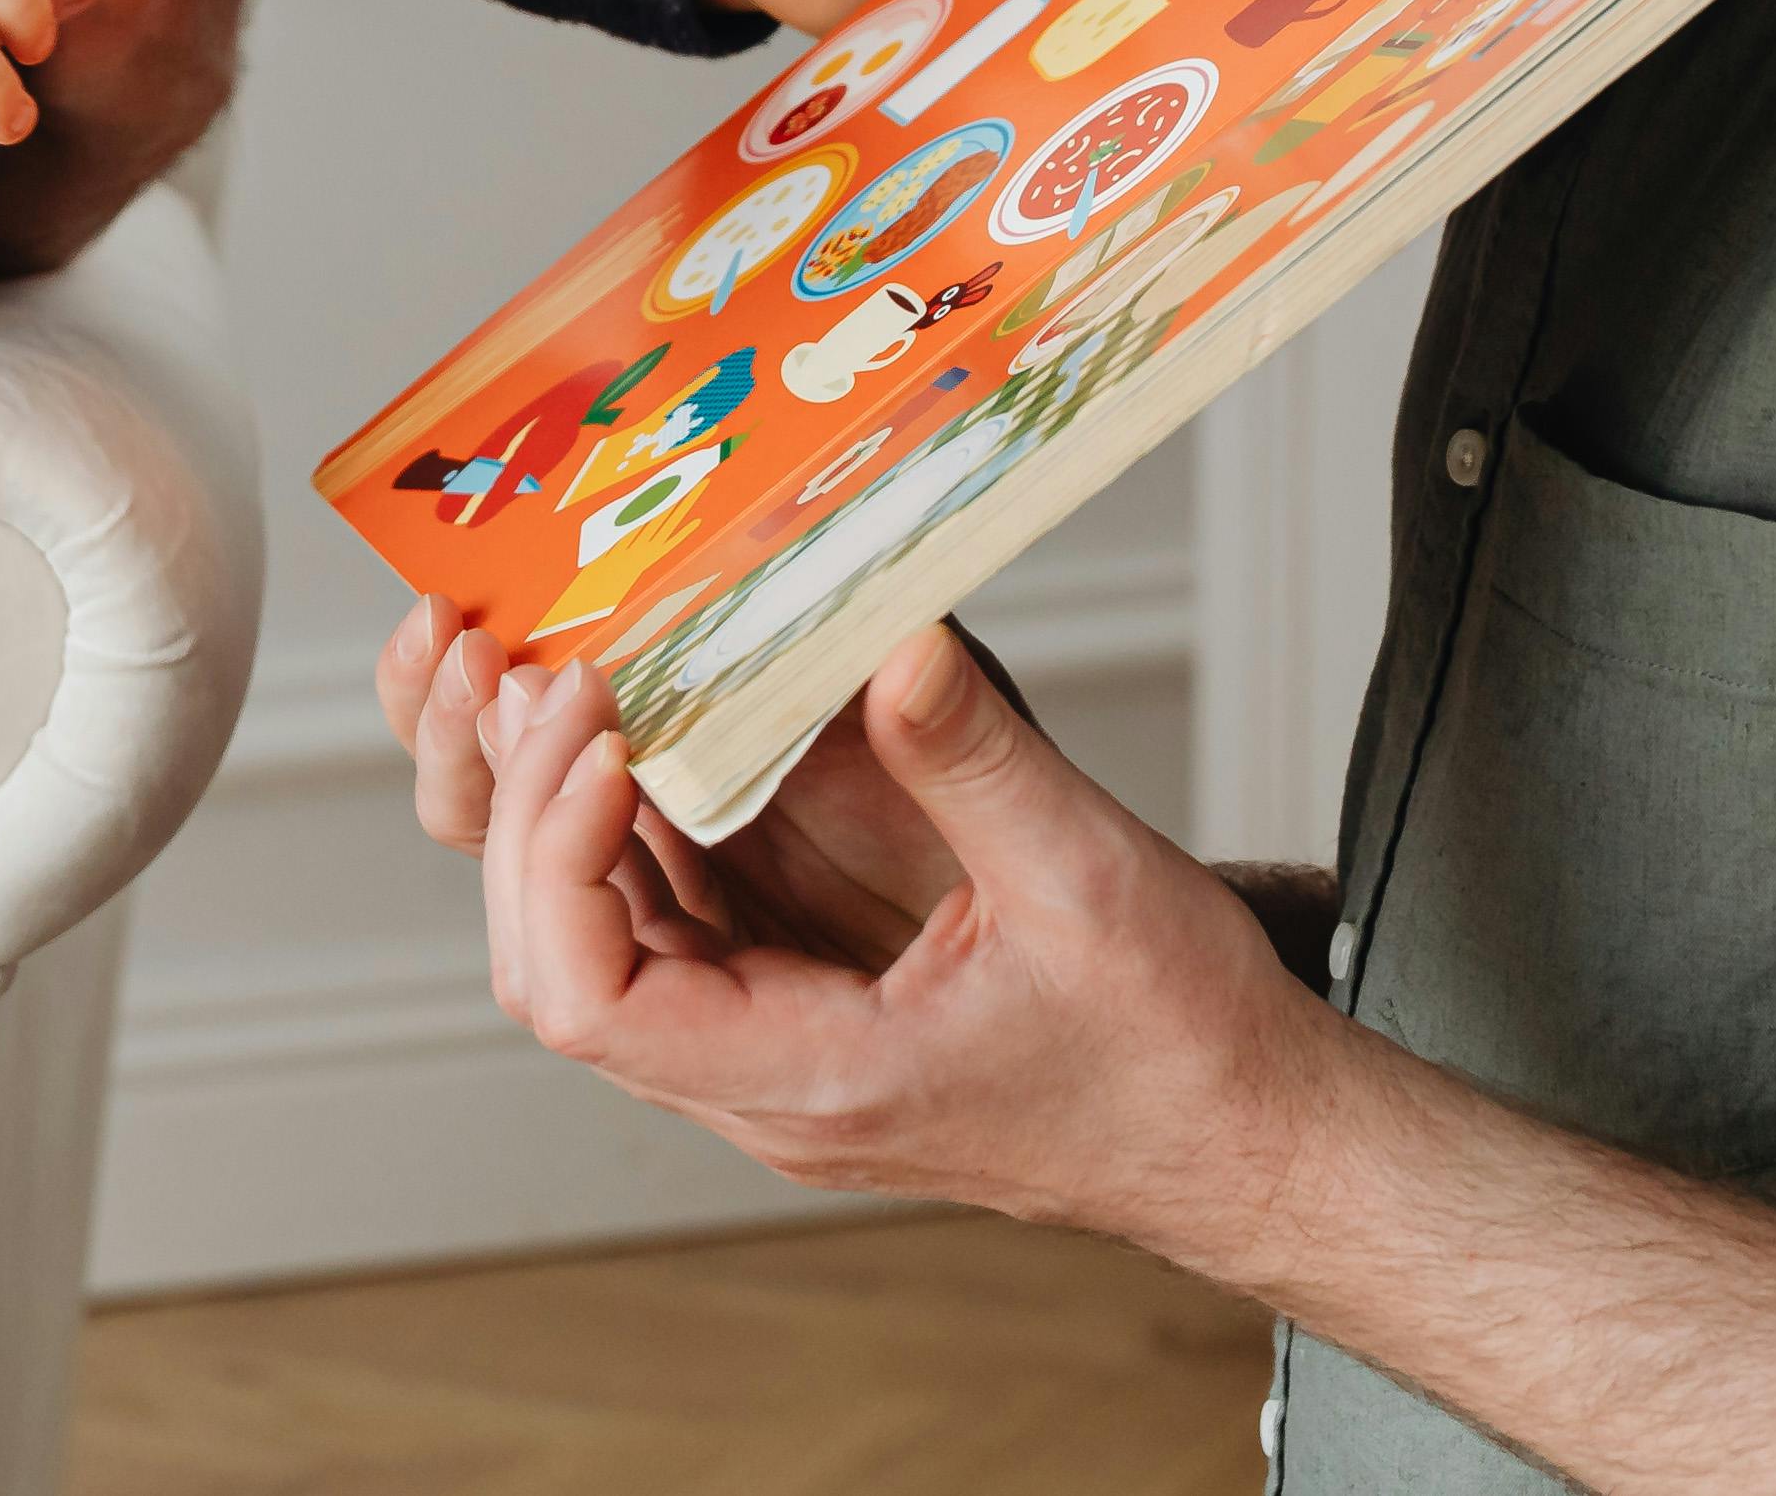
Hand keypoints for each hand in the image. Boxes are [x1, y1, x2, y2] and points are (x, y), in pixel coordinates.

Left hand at [450, 618, 1331, 1253]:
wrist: (1241, 1137)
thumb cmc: (1176, 1052)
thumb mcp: (1088, 880)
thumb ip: (973, 759)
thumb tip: (890, 637)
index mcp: (817, 1079)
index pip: (589, 1000)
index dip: (553, 857)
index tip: (597, 734)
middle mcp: (770, 1084)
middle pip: (564, 962)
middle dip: (533, 812)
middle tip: (555, 675)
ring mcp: (780, 1050)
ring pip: (613, 935)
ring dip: (579, 811)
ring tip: (587, 676)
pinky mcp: (808, 1005)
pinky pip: (688, 916)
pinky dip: (656, 822)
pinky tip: (672, 724)